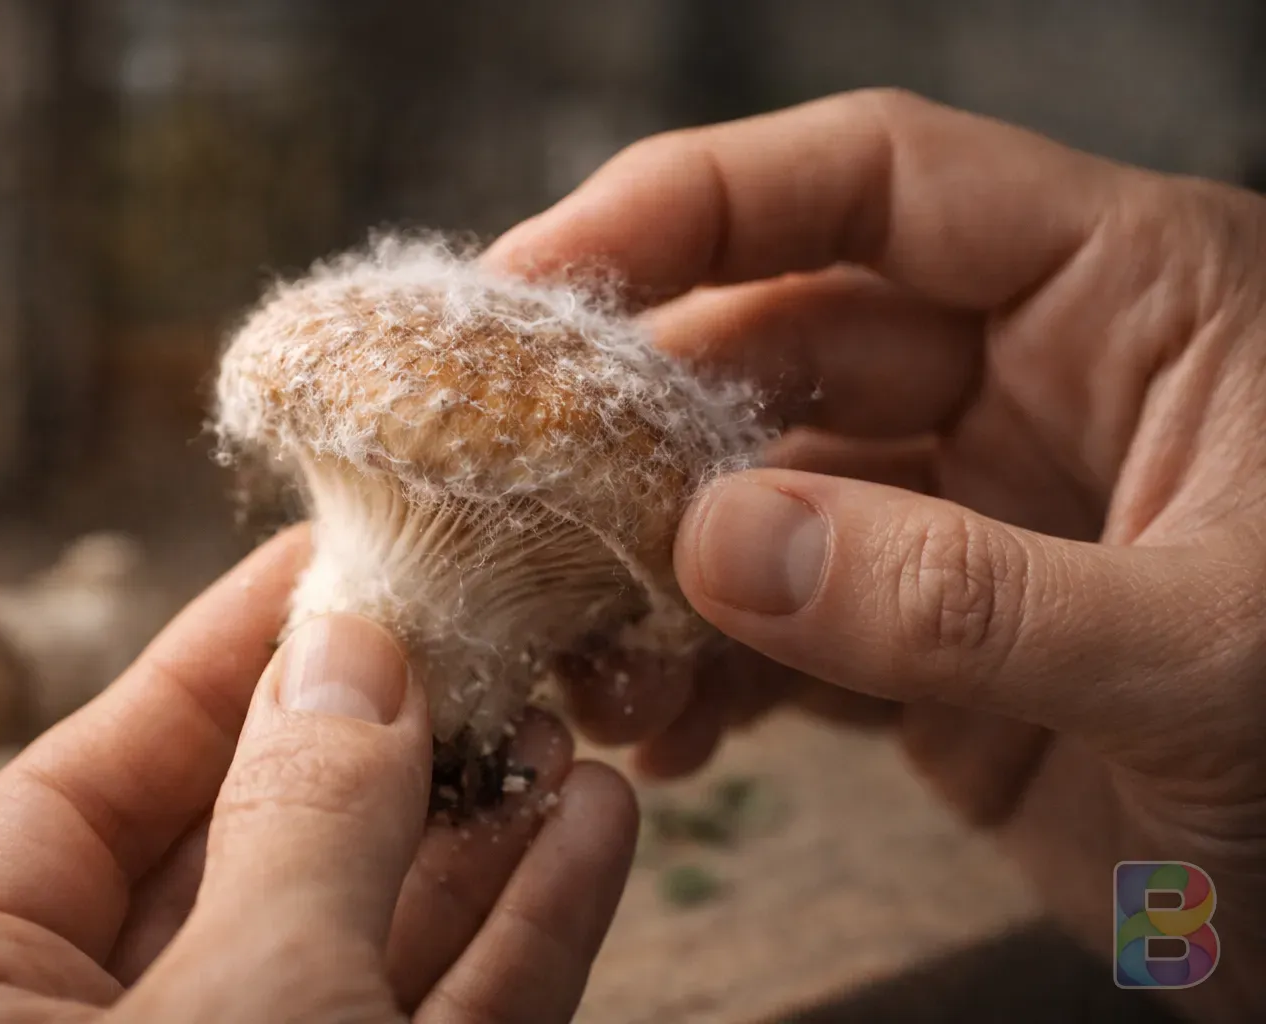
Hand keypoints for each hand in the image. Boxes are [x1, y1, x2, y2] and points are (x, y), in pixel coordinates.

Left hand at [0, 526, 636, 1022]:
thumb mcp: (242, 1005)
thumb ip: (299, 822)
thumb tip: (354, 647)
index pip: (90, 782)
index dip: (215, 657)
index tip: (323, 556)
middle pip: (257, 848)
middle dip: (380, 739)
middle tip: (472, 625)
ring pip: (376, 938)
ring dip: (484, 829)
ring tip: (561, 714)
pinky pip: (458, 1021)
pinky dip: (532, 930)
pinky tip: (598, 825)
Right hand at [489, 89, 1265, 1019]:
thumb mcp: (1209, 654)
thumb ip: (966, 596)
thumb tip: (719, 547)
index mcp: (1130, 299)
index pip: (876, 182)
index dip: (695, 205)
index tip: (538, 278)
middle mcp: (1033, 384)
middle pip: (781, 344)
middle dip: (642, 420)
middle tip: (518, 490)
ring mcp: (972, 519)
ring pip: (762, 500)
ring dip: (655, 572)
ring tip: (586, 656)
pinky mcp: (934, 646)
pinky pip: (785, 630)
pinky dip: (708, 675)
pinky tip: (661, 727)